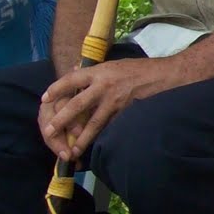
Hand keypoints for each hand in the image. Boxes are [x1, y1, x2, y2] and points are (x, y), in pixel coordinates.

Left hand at [39, 56, 187, 161]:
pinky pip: (110, 127)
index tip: (45, 99)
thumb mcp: (117, 65)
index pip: (71, 79)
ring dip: (80, 137)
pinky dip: (102, 137)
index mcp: (100, 71)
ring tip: (72, 149)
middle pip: (76, 104)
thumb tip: (79, 73)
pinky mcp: (127, 112)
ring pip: (92, 122)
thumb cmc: (143, 69)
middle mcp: (104, 85)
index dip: (56, 89)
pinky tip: (96, 146)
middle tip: (49, 130)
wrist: (168, 75)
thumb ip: (99, 72)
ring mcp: (115, 100)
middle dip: (61, 119)